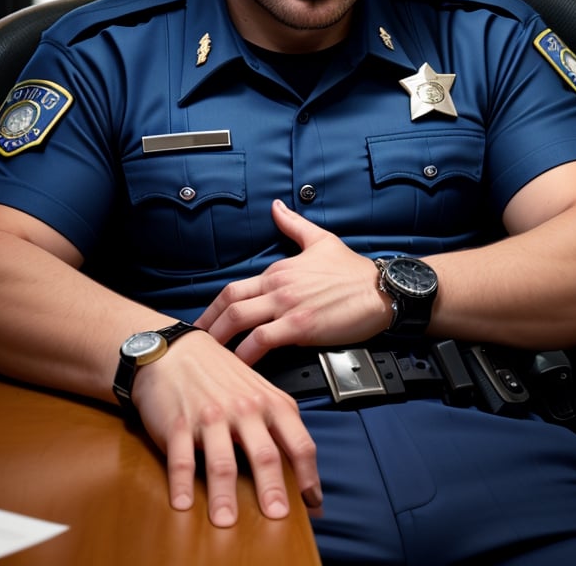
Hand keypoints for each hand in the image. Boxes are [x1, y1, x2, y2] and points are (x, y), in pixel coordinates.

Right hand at [133, 328, 321, 527]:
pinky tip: (183, 503)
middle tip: (277, 517)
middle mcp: (244, 410)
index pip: (299, 443)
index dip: (309, 476)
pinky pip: (182, 458)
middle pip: (264, 455)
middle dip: (272, 490)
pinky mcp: (179, 423)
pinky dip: (182, 483)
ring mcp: (211, 416)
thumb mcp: (258, 392)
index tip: (312, 503)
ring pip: (222, 461)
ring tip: (226, 521)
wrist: (176, 350)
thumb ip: (278, 425)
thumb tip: (300, 470)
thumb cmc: (220, 374)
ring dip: (225, 496)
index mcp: (271, 403)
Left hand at [195, 199, 391, 364]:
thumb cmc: (353, 270)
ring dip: (220, 341)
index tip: (202, 325)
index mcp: (278, 270)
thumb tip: (276, 205)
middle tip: (192, 344)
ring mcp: (287, 305)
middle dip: (207, 325)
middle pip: (229, 303)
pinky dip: (246, 355)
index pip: (234, 289)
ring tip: (208, 360)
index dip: (212, 308)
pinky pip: (263, 341)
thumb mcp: (320, 240)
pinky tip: (238, 369)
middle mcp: (277, 286)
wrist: (382, 289)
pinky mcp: (301, 326)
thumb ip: (293, 225)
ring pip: (239, 320)